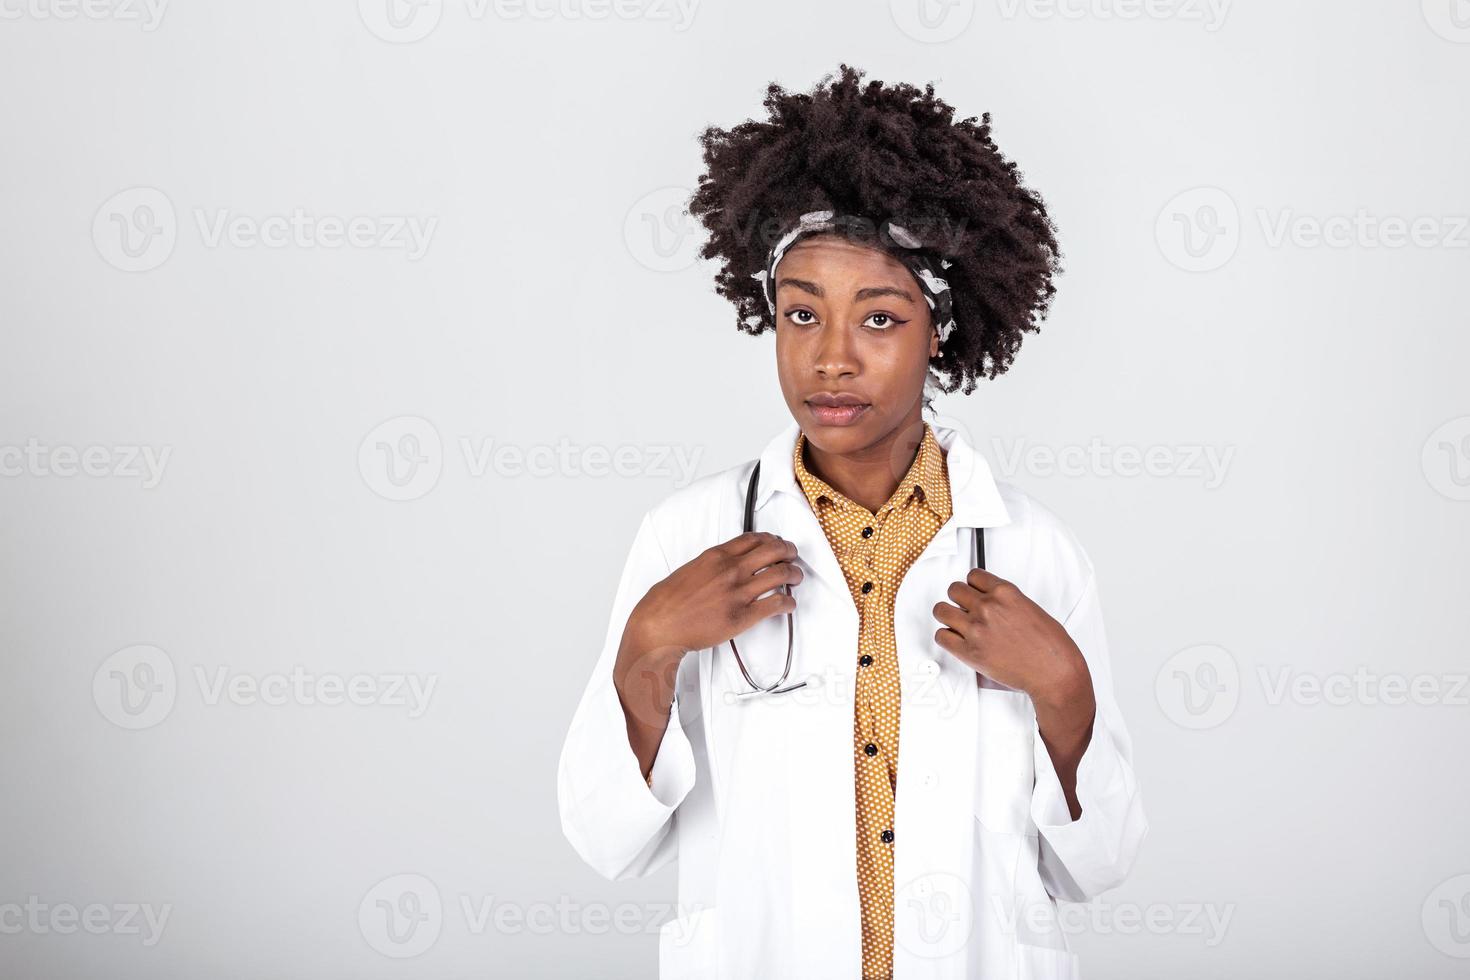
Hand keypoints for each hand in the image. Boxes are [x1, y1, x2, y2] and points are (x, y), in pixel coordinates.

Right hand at [614, 532, 800, 775]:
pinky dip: (788, 603)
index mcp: (716, 556)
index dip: (772, 539)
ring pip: (781, 574)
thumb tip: (725, 564)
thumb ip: (711, 564)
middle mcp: (730, 570)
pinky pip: (776, 604)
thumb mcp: (689, 569)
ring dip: (794, 574)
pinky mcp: (743, 616)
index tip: (777, 543)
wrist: (659, 626)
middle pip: (774, 551)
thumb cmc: (667, 602)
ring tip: (797, 578)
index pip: (754, 538)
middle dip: (789, 552)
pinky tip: (789, 604)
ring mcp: (738, 593)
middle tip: (793, 557)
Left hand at [931, 568, 1087, 704]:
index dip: (973, 585)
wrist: (1053, 672)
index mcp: (1005, 593)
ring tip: (956, 622)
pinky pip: (941, 636)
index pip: (973, 575)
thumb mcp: (1031, 609)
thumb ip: (1007, 602)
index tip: (974, 591)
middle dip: (959, 598)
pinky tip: (957, 639)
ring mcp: (976, 628)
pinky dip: (947, 638)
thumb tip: (993, 603)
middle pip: (954, 589)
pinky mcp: (969, 651)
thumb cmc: (1050, 646)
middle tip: (965, 607)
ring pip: (941, 610)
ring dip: (948, 615)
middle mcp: (988, 607)